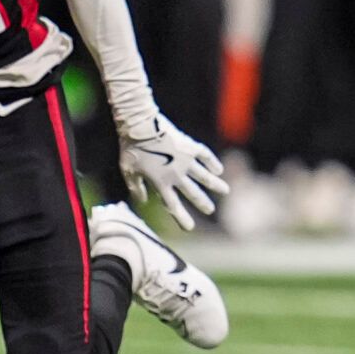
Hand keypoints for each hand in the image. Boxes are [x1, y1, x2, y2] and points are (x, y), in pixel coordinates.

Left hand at [119, 114, 228, 230]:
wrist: (140, 126)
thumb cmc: (131, 149)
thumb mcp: (128, 172)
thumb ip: (136, 188)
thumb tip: (143, 201)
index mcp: (160, 183)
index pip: (172, 205)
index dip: (182, 218)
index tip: (190, 228)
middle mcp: (176, 175)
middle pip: (192, 193)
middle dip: (202, 203)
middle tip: (210, 210)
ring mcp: (185, 161)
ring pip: (204, 176)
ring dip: (215, 185)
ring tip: (226, 191)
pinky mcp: (190, 147)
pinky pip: (205, 156)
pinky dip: (212, 163)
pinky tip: (219, 169)